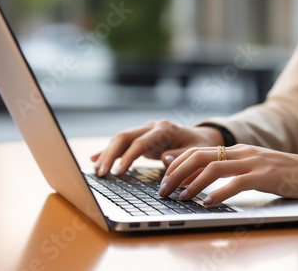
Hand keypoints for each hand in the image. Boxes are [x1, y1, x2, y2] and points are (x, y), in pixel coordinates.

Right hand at [91, 120, 223, 175]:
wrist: (203, 137)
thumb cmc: (201, 146)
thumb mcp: (197, 152)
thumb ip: (181, 156)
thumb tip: (163, 158)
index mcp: (165, 129)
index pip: (140, 142)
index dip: (128, 157)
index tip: (118, 171)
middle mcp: (152, 126)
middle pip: (124, 136)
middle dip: (110, 154)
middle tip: (101, 172)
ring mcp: (145, 131)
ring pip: (120, 139)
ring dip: (107, 153)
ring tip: (96, 170)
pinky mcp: (142, 138)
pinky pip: (122, 144)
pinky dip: (109, 151)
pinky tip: (94, 159)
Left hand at [158, 144, 297, 205]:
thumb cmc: (283, 173)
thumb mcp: (253, 167)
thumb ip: (230, 171)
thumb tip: (202, 182)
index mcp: (236, 150)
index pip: (198, 151)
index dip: (178, 165)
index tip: (165, 179)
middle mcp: (241, 153)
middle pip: (199, 157)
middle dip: (176, 173)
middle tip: (164, 190)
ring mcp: (253, 162)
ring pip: (213, 168)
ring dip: (192, 183)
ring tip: (181, 198)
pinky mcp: (265, 175)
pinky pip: (236, 182)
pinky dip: (218, 193)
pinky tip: (207, 203)